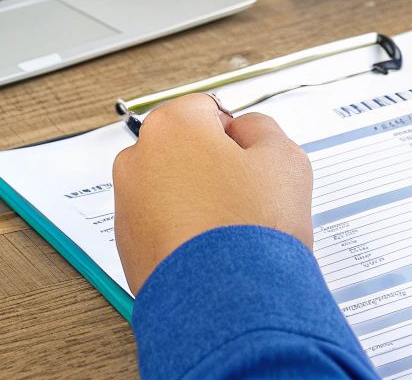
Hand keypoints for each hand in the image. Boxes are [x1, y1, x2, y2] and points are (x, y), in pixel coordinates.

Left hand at [112, 94, 313, 292]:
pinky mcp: (125, 244)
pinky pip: (159, 225)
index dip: (236, 137)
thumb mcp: (285, 159)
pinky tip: (209, 251)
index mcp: (172, 125)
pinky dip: (180, 232)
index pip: (208, 111)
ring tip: (227, 228)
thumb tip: (247, 131)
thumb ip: (263, 129)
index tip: (250, 161)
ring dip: (194, 200)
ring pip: (169, 188)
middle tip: (243, 196)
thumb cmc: (250, 228)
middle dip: (210, 167)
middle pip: (183, 150)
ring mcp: (127, 202)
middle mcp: (138, 158)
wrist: (226, 301)